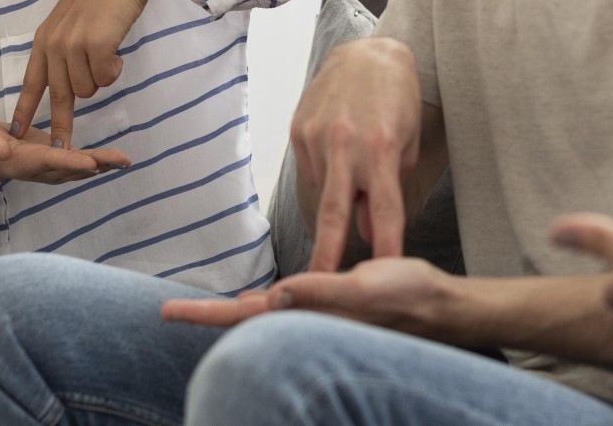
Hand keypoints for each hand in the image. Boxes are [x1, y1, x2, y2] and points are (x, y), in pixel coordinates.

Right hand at [0, 115, 131, 183]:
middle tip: (123, 161)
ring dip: (104, 164)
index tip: (90, 163)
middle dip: (98, 164)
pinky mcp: (57, 161)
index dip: (70, 162)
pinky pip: (80, 163)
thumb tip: (0, 151)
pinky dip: (99, 162)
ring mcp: (50, 168)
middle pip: (72, 167)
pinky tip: (116, 160)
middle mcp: (41, 168)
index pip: (49, 161)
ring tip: (126, 160)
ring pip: (80, 167)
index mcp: (24, 161)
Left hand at [11, 0, 181, 146]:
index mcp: (44, 41)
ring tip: (107, 53)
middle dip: (63, 126)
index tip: (15, 134)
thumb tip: (72, 82)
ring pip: (89, 89)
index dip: (24, 111)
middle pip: (61, 96)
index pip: (30, 83)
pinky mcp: (96, 47)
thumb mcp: (71, 22)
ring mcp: (73, 46)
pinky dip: (115, 69)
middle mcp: (54, 46)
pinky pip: (107, 78)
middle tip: (65, 148)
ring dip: (101, 77)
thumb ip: (65, 49)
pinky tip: (116, 50)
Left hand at [161, 257, 457, 338]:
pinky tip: (259, 304)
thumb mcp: (368, 287)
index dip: (205, 315)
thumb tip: (275, 296)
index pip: (245, 319)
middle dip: (209, 317)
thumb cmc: (411, 297)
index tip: (168, 312)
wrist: (444, 308)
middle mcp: (309, 324)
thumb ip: (323, 292)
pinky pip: (287, 310)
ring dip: (232, 314)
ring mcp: (319, 320)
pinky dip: (263, 306)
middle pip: (246, 323)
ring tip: (198, 309)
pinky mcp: (332, 311)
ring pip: (264, 319)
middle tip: (169, 311)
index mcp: (311, 319)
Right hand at [291, 37, 424, 270]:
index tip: (383, 276)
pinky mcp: (297, 130)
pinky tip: (337, 151)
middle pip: (334, 213)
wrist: (367, 53)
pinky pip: (310, 169)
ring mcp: (316, 137)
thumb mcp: (406, 144)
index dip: (384, 246)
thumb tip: (364, 233)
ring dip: (335, 198)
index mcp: (380, 150)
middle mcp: (345, 145)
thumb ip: (388, 189)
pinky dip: (325, 172)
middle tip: (318, 289)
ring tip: (351, 175)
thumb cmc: (396, 100)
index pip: (384, 211)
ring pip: (321, 190)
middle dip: (326, 255)